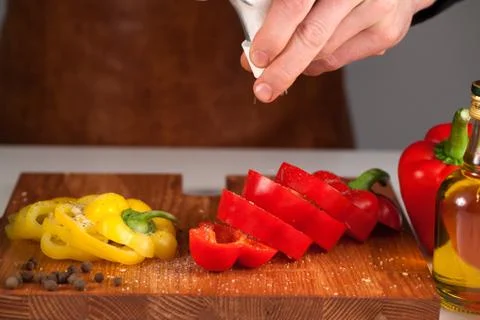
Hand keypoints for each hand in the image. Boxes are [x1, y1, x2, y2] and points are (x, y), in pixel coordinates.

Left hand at [241, 0, 434, 102]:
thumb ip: (284, 9)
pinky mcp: (387, 32)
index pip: (295, 5)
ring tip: (288, 58)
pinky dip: (319, 62)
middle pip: (313, 36)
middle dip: (283, 68)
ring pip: (324, 52)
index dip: (273, 34)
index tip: (257, 58)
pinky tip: (314, 54)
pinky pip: (339, 58)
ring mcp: (378, 9)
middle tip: (264, 88)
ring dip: (299, 62)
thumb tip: (255, 52)